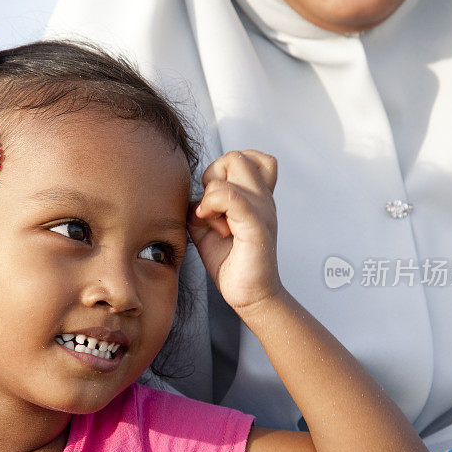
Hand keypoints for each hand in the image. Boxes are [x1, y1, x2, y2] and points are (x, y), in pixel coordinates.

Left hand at [187, 150, 282, 312]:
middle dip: (214, 173)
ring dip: (213, 189)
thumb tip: (189, 199)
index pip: (250, 158)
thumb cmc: (232, 265)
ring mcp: (262, 209)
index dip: (223, 170)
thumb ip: (199, 209)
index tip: (214, 200)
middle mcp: (263, 198)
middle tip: (210, 206)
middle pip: (239, 155)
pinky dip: (212, 203)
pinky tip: (210, 223)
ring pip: (235, 164)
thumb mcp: (206, 230)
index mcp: (255, 198)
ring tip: (213, 219)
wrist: (251, 296)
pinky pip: (232, 195)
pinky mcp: (256, 225)